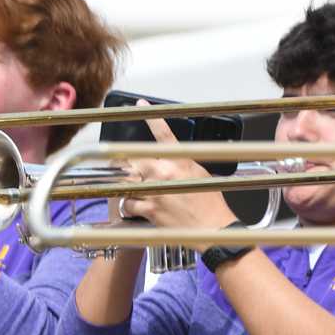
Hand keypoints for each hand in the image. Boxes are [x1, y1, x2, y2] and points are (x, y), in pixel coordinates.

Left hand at [112, 115, 236, 236]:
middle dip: (124, 161)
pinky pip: (127, 204)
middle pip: (132, 159)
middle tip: (121, 164)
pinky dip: (128, 205)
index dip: (150, 117)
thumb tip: (173, 159)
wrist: (213, 229)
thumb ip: (183, 163)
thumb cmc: (211, 204)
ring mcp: (155, 192)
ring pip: (126, 181)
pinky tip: (135, 207)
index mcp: (180, 162)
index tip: (140, 104)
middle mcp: (165, 174)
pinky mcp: (149, 210)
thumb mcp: (201, 174)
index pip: (163, 134)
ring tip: (129, 187)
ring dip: (125, 184)